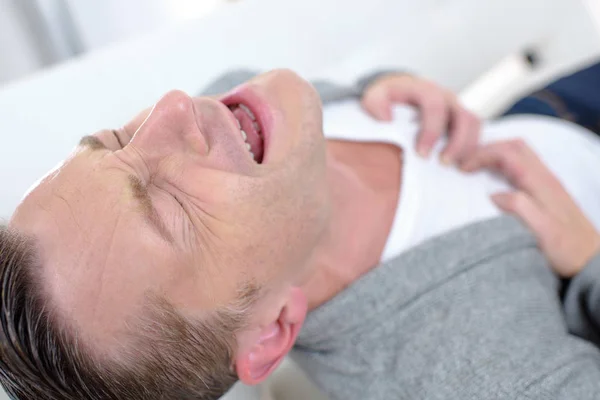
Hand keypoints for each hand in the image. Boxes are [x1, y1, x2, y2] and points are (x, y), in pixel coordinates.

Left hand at [361, 73, 480, 164]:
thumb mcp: (375, 95)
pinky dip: (471, 148)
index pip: (435, 106)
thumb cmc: (389, 97)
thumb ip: (376, 103)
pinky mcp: (461, 118)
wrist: (399, 91)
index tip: (422, 153)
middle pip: (464, 116)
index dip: (431, 131)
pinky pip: (475, 131)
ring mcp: (456, 107)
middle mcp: (445, 97)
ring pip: (474, 124)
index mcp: (425, 89)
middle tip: (444, 163)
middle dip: (457, 143)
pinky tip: (460, 164)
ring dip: (467, 147)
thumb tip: (386, 119)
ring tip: (456, 166)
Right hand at [460, 139, 599, 276]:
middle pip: (515, 146)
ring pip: (520, 153)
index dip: (482, 155)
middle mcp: (546, 178)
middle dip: (487, 148)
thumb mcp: (542, 231)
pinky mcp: (547, 191)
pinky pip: (523, 165)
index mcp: (542, 183)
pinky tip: (494, 178)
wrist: (591, 261)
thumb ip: (519, 208)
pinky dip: (504, 164)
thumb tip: (493, 195)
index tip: (463, 169)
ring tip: (476, 167)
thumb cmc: (566, 250)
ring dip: (496, 154)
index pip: (508, 153)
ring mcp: (548, 183)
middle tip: (466, 162)